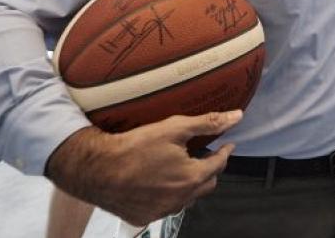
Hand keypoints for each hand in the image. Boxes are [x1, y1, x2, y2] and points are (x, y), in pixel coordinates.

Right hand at [45, 111, 240, 225]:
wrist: (97, 169)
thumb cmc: (135, 146)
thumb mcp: (174, 128)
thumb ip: (207, 123)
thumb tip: (237, 117)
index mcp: (192, 178)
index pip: (219, 164)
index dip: (225, 151)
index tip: (227, 144)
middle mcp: (180, 199)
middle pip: (207, 184)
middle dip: (210, 169)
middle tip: (204, 154)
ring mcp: (162, 211)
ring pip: (187, 198)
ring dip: (190, 184)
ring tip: (183, 167)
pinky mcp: (144, 217)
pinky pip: (165, 207)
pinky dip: (169, 194)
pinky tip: (160, 182)